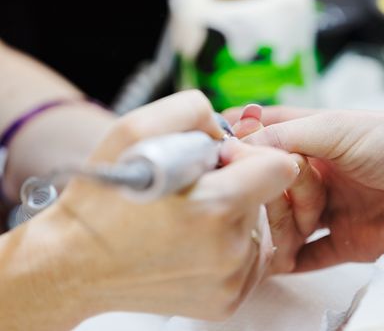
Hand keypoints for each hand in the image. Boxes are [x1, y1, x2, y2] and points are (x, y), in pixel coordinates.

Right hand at [1, 91, 298, 330]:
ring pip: (258, 228)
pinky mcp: (227, 301)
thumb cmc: (101, 199)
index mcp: (214, 208)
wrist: (74, 265)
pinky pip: (248, 259)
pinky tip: (193, 243)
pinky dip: (228, 246)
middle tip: (192, 191)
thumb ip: (192, 111)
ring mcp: (230, 282)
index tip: (221, 161)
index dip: (252, 155)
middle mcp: (229, 252)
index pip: (281, 168)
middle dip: (236, 185)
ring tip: (188, 219)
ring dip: (233, 216)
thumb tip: (226, 131)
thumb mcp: (134, 130)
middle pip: (266, 198)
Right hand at [224, 106, 383, 272]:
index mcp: (316, 138)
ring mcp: (332, 207)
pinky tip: (279, 261)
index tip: (223, 154)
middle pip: (273, 185)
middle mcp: (320, 173)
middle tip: (268, 191)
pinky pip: (313, 255)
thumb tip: (241, 141)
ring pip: (288, 221)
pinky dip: (295, 261)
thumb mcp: (337, 127)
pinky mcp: (347, 240)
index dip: (244, 142)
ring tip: (288, 228)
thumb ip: (287, 134)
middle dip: (270, 191)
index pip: (268, 136)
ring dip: (282, 226)